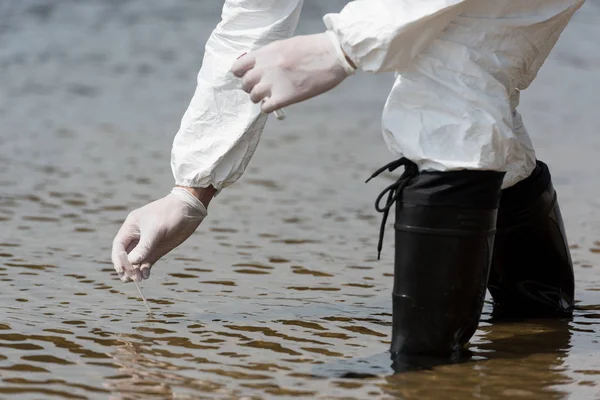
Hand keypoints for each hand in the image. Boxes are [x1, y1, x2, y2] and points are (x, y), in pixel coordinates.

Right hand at [111, 187, 210, 281]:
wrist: (189, 210)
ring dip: (135, 271)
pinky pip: (147, 262)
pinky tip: (146, 276)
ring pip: (136, 260)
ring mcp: (148, 243)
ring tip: (138, 280)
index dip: (118, 258)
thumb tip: (131, 262)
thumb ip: (144, 246)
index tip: (121, 269)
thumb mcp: (156, 230)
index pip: (119, 245)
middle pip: (125, 255)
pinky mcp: (158, 249)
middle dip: (126, 267)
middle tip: (129, 278)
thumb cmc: (170, 214)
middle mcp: (137, 236)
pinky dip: (145, 269)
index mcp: (131, 226)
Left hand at [231, 31, 355, 113]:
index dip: (241, 74)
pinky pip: (265, 108)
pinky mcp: (284, 97)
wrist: (333, 55)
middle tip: (261, 88)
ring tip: (270, 96)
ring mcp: (274, 83)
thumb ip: (270, 56)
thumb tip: (259, 67)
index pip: (238, 67)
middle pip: (245, 83)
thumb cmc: (314, 49)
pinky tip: (276, 103)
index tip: (248, 77)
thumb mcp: (286, 45)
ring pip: (254, 97)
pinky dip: (268, 108)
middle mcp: (265, 68)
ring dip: (260, 98)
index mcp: (265, 53)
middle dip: (251, 87)